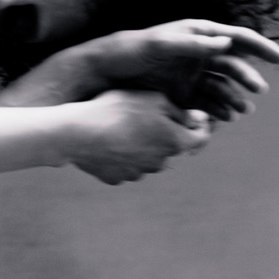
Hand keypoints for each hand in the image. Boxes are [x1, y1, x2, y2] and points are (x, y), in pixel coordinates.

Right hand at [66, 89, 212, 185]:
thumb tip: (198, 120)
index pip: (201, 138)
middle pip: (171, 147)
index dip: (200, 125)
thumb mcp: (155, 99)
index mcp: (174, 142)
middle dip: (166, 133)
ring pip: (148, 158)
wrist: (78, 133)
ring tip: (123, 127)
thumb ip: (181, 112)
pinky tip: (109, 140)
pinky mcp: (116, 178)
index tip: (192, 115)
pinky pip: (126, 165)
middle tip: (147, 115)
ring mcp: (137, 173)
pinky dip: (123, 155)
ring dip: (143, 145)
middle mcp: (159, 163)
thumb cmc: (118, 110)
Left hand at [78, 20, 278, 120]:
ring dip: (234, 98)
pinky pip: (205, 103)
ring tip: (241, 112)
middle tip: (258, 91)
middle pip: (233, 66)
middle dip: (248, 78)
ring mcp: (190, 75)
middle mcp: (199, 55)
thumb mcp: (158, 45)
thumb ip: (190, 44)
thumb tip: (224, 42)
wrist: (102, 72)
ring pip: (221, 87)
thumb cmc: (128, 51)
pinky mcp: (180, 95)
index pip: (238, 38)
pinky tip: (225, 119)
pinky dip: (217, 110)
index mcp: (198, 35)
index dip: (261, 47)